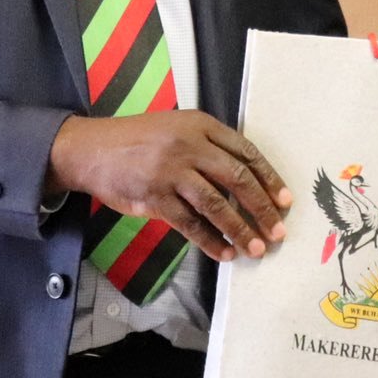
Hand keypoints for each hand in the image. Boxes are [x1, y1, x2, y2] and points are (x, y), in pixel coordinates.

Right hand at [46, 112, 291, 262]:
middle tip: (279, 231)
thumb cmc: (138, 140)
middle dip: (262, 208)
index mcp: (200, 124)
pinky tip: (225, 253)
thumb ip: (208, 146)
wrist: (92, 149)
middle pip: (237, 178)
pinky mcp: (155, 196)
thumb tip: (245, 180)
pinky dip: (210, 241)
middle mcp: (189, 144)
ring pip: (216, 204)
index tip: (286, 200)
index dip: (269, 178)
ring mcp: (171, 170)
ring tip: (257, 249)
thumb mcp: (177, 128)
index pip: (246, 152)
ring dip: (240, 229)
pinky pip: (190, 223)